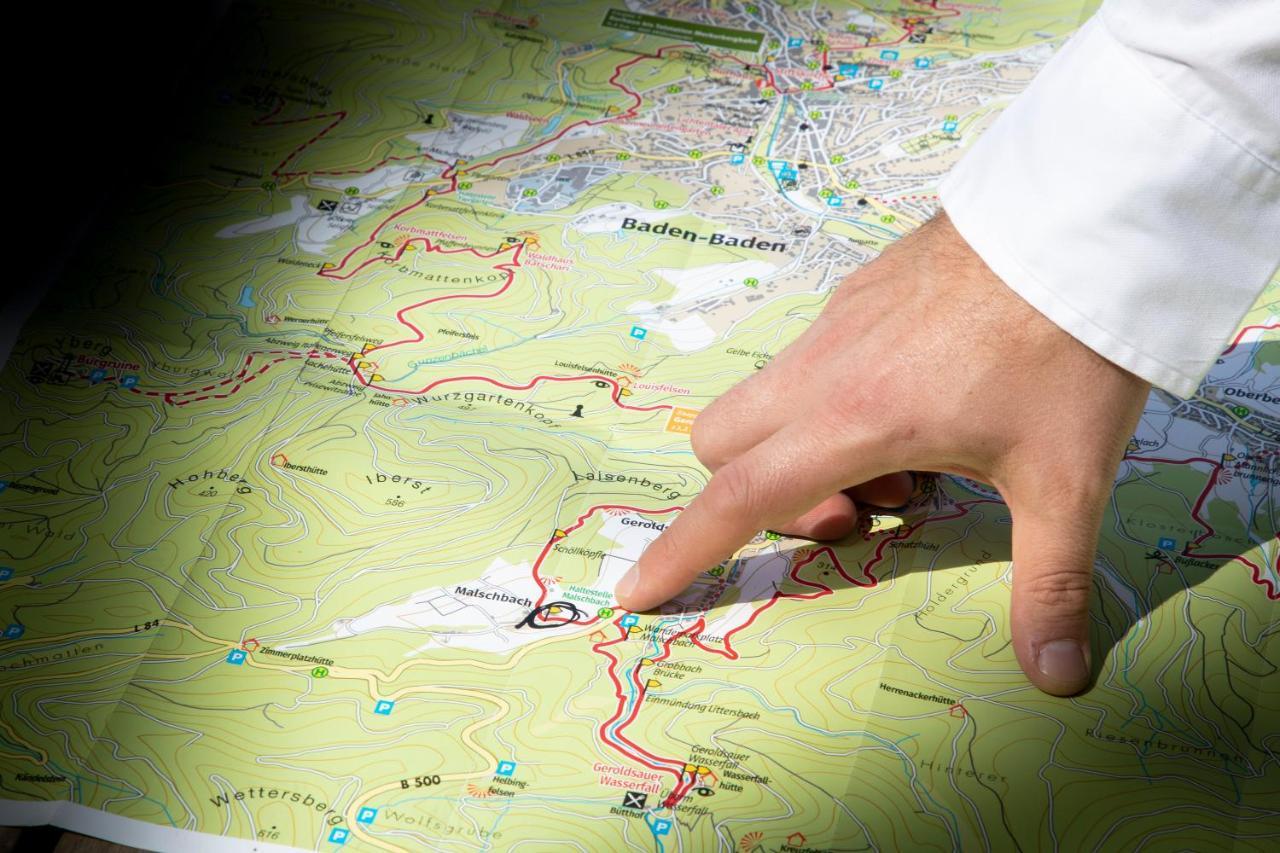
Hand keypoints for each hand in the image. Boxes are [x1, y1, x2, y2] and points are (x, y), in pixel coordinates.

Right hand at [614, 211, 1151, 695]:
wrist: (1085, 218)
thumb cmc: (1067, 350)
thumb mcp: (1064, 479)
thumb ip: (1049, 582)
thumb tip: (1057, 677)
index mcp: (853, 421)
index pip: (738, 499)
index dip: (683, 551)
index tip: (637, 589)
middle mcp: (821, 370)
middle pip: (719, 443)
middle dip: (753, 495)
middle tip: (857, 512)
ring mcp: (834, 321)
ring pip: (763, 400)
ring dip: (801, 449)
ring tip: (908, 458)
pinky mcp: (856, 291)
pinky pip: (807, 360)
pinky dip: (831, 401)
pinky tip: (923, 397)